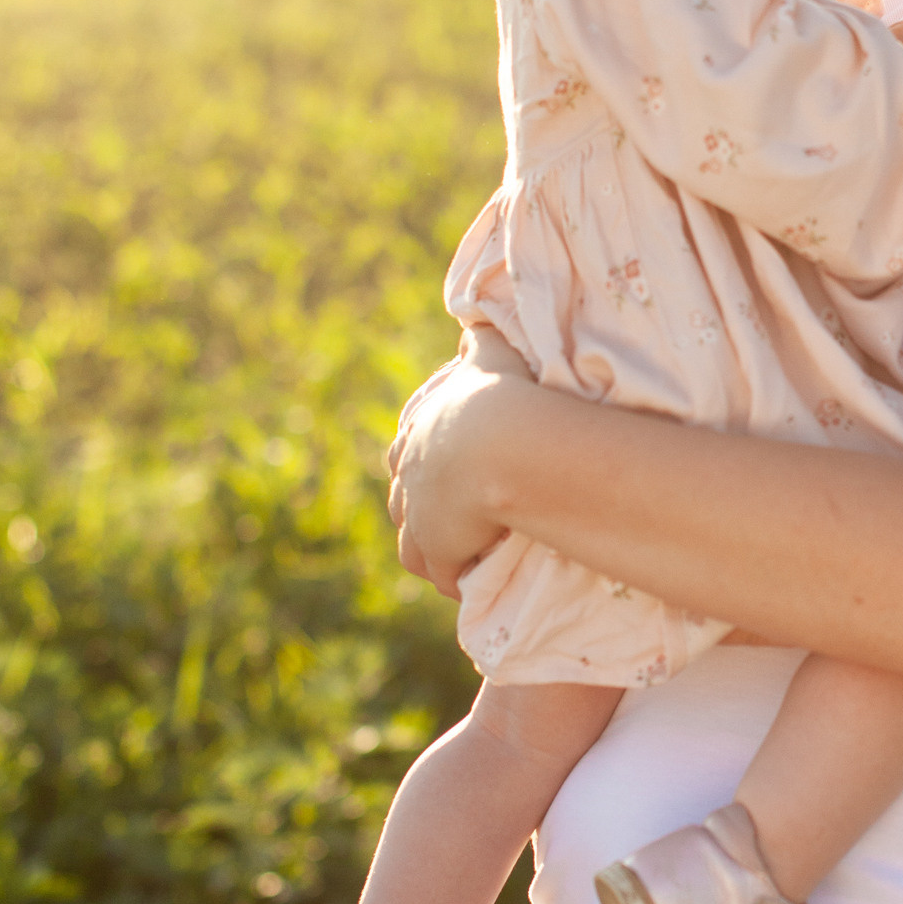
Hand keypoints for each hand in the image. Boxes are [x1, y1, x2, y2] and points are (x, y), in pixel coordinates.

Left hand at [387, 336, 535, 592]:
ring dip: (432, 551)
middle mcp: (409, 475)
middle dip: (420, 513)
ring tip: (456, 558)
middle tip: (447, 522)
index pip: (404, 455)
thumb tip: (476, 322)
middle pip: (401, 502)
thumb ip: (480, 338)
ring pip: (412, 543)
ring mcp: (418, 514)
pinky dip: (453, 577)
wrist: (500, 444)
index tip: (438, 476)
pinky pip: (439, 571)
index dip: (420, 467)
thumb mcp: (490, 353)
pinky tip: (470, 581)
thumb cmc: (501, 395)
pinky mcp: (435, 547)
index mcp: (418, 432)